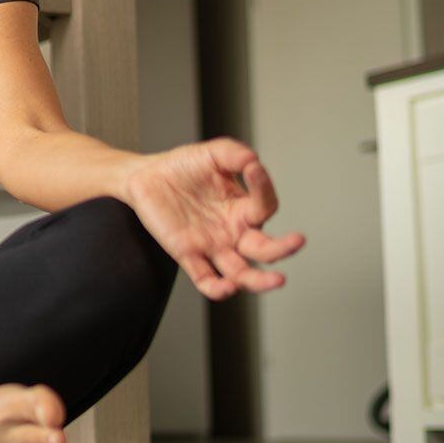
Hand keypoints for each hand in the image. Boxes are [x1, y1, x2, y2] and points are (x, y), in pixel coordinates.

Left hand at [119, 138, 304, 300]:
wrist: (145, 176)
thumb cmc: (182, 167)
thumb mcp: (212, 154)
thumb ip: (234, 153)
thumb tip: (253, 161)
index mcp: (242, 208)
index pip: (265, 206)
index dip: (263, 188)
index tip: (253, 170)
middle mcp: (233, 231)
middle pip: (264, 249)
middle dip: (283, 248)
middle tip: (298, 241)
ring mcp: (212, 245)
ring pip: (241, 272)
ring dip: (258, 280)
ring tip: (276, 280)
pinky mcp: (188, 255)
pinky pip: (206, 279)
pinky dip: (217, 288)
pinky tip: (227, 287)